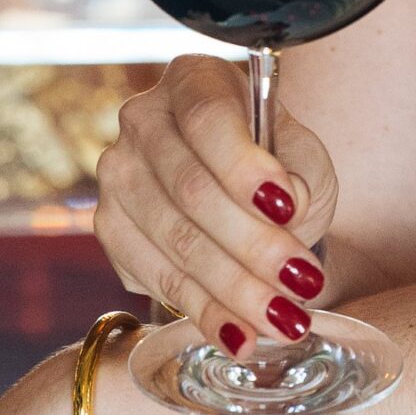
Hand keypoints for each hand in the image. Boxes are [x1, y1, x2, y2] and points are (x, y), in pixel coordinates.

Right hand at [94, 56, 339, 356]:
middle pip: (191, 189)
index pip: (208, 118)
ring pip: (174, 240)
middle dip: (254, 245)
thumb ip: (301, 173)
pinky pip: (156, 278)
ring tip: (284, 320)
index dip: (244, 165)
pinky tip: (241, 335)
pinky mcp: (111, 229)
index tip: (287, 206)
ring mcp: (117, 175)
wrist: (239, 193)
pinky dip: (204, 311)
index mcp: (194, 80)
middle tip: (303, 283)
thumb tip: (285, 204)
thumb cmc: (277, 164)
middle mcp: (142, 119)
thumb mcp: (304, 157)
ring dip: (235, 289)